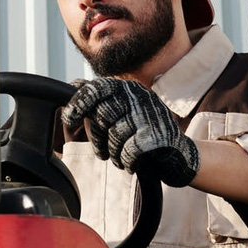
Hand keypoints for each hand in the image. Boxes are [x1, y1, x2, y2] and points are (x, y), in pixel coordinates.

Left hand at [60, 77, 199, 186]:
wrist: (179, 154)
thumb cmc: (142, 134)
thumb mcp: (122, 113)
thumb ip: (99, 101)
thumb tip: (74, 84)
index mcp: (127, 88)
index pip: (96, 88)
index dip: (78, 103)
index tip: (69, 119)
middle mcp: (139, 96)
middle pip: (102, 115)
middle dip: (98, 137)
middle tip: (103, 150)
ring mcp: (149, 114)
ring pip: (115, 135)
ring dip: (114, 152)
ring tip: (120, 156)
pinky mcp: (157, 135)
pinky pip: (129, 151)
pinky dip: (126, 161)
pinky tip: (131, 163)